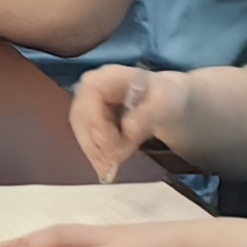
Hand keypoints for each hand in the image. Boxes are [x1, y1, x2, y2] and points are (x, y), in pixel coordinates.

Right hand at [69, 64, 185, 183]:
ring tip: (110, 170)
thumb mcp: (164, 102)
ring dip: (94, 153)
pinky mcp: (90, 119)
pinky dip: (96, 155)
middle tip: (110, 166)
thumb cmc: (166, 96)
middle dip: (94, 144)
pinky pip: (86, 138)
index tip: (113, 147)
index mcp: (108, 76)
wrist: (166, 100)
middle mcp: (91, 87)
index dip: (96, 123)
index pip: (89, 96)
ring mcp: (88, 103)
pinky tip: (108, 167)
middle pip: (80, 116)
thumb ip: (146, 114)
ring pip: (81, 130)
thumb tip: (128, 130)